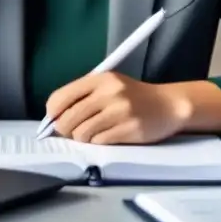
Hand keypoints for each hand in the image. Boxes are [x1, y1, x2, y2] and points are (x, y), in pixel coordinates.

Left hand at [46, 72, 189, 144]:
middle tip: (74, 131)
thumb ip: (82, 97)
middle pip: (68, 119)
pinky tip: (108, 136)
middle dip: (66, 130)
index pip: (61, 97)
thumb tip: (54, 118)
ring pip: (82, 133)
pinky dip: (99, 142)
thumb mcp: (108, 86)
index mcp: (100, 79)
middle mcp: (109, 93)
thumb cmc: (133, 97)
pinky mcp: (129, 129)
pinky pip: (99, 142)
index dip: (53, 113)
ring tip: (94, 133)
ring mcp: (120, 111)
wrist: (168, 105)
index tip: (55, 120)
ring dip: (83, 138)